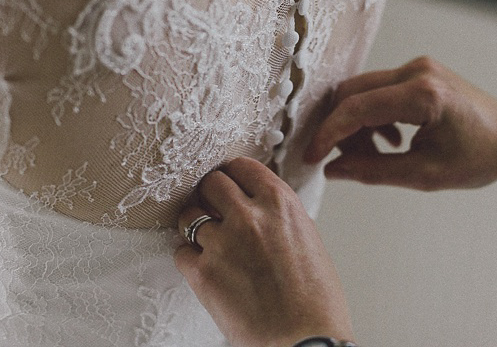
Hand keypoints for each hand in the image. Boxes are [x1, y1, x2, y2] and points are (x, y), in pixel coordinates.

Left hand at [175, 157, 353, 346]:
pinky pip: (180, 252)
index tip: (228, 180)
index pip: (242, 166)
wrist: (306, 340)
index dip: (232, 174)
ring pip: (189, 215)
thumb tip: (259, 208)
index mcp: (280, 203)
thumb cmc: (316, 300)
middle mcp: (249, 216)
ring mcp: (222, 242)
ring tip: (206, 239)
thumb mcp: (307, 239)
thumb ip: (278, 217)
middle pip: (210, 183)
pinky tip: (203, 266)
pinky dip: (188, 258)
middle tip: (212, 207)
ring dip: (194, 224)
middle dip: (209, 194)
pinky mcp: (203, 273)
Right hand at [305, 56, 496, 189]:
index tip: (312, 158)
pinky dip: (371, 117)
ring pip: (361, 92)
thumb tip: (332, 171)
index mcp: (422, 95)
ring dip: (356, 125)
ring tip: (374, 156)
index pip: (357, 109)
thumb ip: (374, 171)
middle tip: (344, 163)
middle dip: (339, 130)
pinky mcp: (417, 71)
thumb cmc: (479, 157)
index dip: (328, 135)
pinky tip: (390, 142)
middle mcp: (416, 71)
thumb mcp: (425, 175)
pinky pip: (377, 91)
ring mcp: (416, 67)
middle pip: (351, 93)